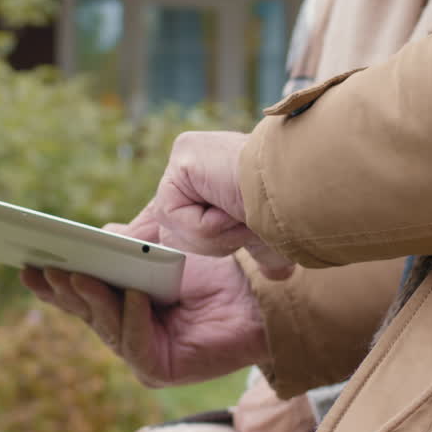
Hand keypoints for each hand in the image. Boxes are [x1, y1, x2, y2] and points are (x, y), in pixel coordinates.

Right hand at [19, 250, 268, 386]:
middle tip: (45, 266)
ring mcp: (139, 354)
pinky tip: (133, 297)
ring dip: (92, 300)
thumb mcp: (161, 247)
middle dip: (63, 288)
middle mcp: (122, 331)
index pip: (76, 295)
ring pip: (104, 326)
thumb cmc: (210, 271)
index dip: (50, 282)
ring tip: (79, 275)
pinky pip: (136, 344)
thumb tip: (100, 236)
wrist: (256, 297)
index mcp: (116, 303)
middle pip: (84, 310)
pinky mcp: (160, 370)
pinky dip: (133, 319)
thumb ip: (130, 243)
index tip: (26, 263)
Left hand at [123, 131, 293, 278]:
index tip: (120, 238)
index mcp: (210, 174)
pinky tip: (232, 208)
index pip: (172, 208)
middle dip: (197, 241)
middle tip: (230, 225)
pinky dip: (208, 226)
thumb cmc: (298, 212)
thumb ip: (255, 250)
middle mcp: (194, 159)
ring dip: (212, 236)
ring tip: (242, 215)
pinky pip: (178, 215)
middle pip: (168, 223)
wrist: (311, 191)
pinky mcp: (184, 157)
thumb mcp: (268, 237)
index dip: (146, 229)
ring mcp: (187, 157)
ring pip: (174, 225)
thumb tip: (277, 275)